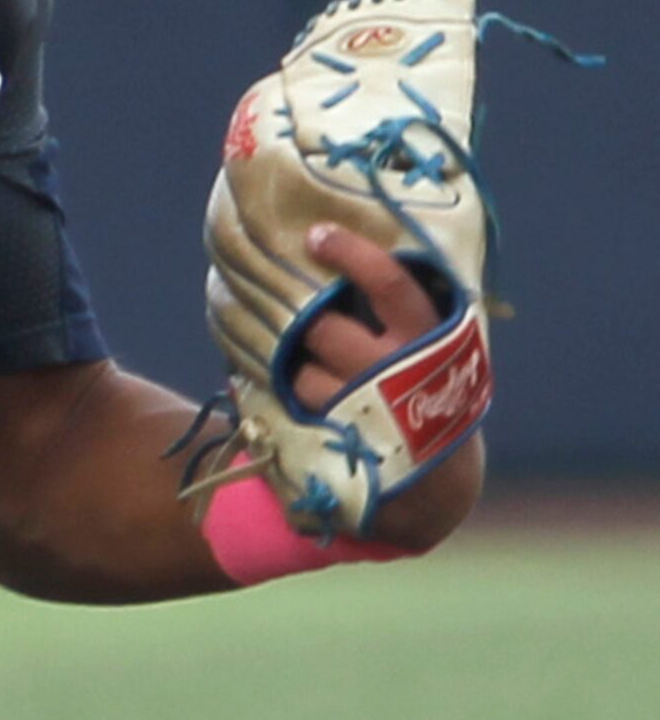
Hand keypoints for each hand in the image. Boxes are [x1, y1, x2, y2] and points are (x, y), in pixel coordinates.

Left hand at [296, 224, 484, 548]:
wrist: (439, 483)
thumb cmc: (427, 393)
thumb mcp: (434, 349)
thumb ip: (401, 307)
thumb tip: (340, 243)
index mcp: (429, 341)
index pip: (390, 285)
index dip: (350, 255)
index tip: (317, 235)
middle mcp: (398, 374)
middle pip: (325, 328)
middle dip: (303, 320)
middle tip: (300, 317)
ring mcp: (367, 412)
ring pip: (303, 374)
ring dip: (297, 368)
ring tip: (313, 370)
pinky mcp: (342, 444)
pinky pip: (290, 406)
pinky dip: (280, 396)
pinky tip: (286, 392)